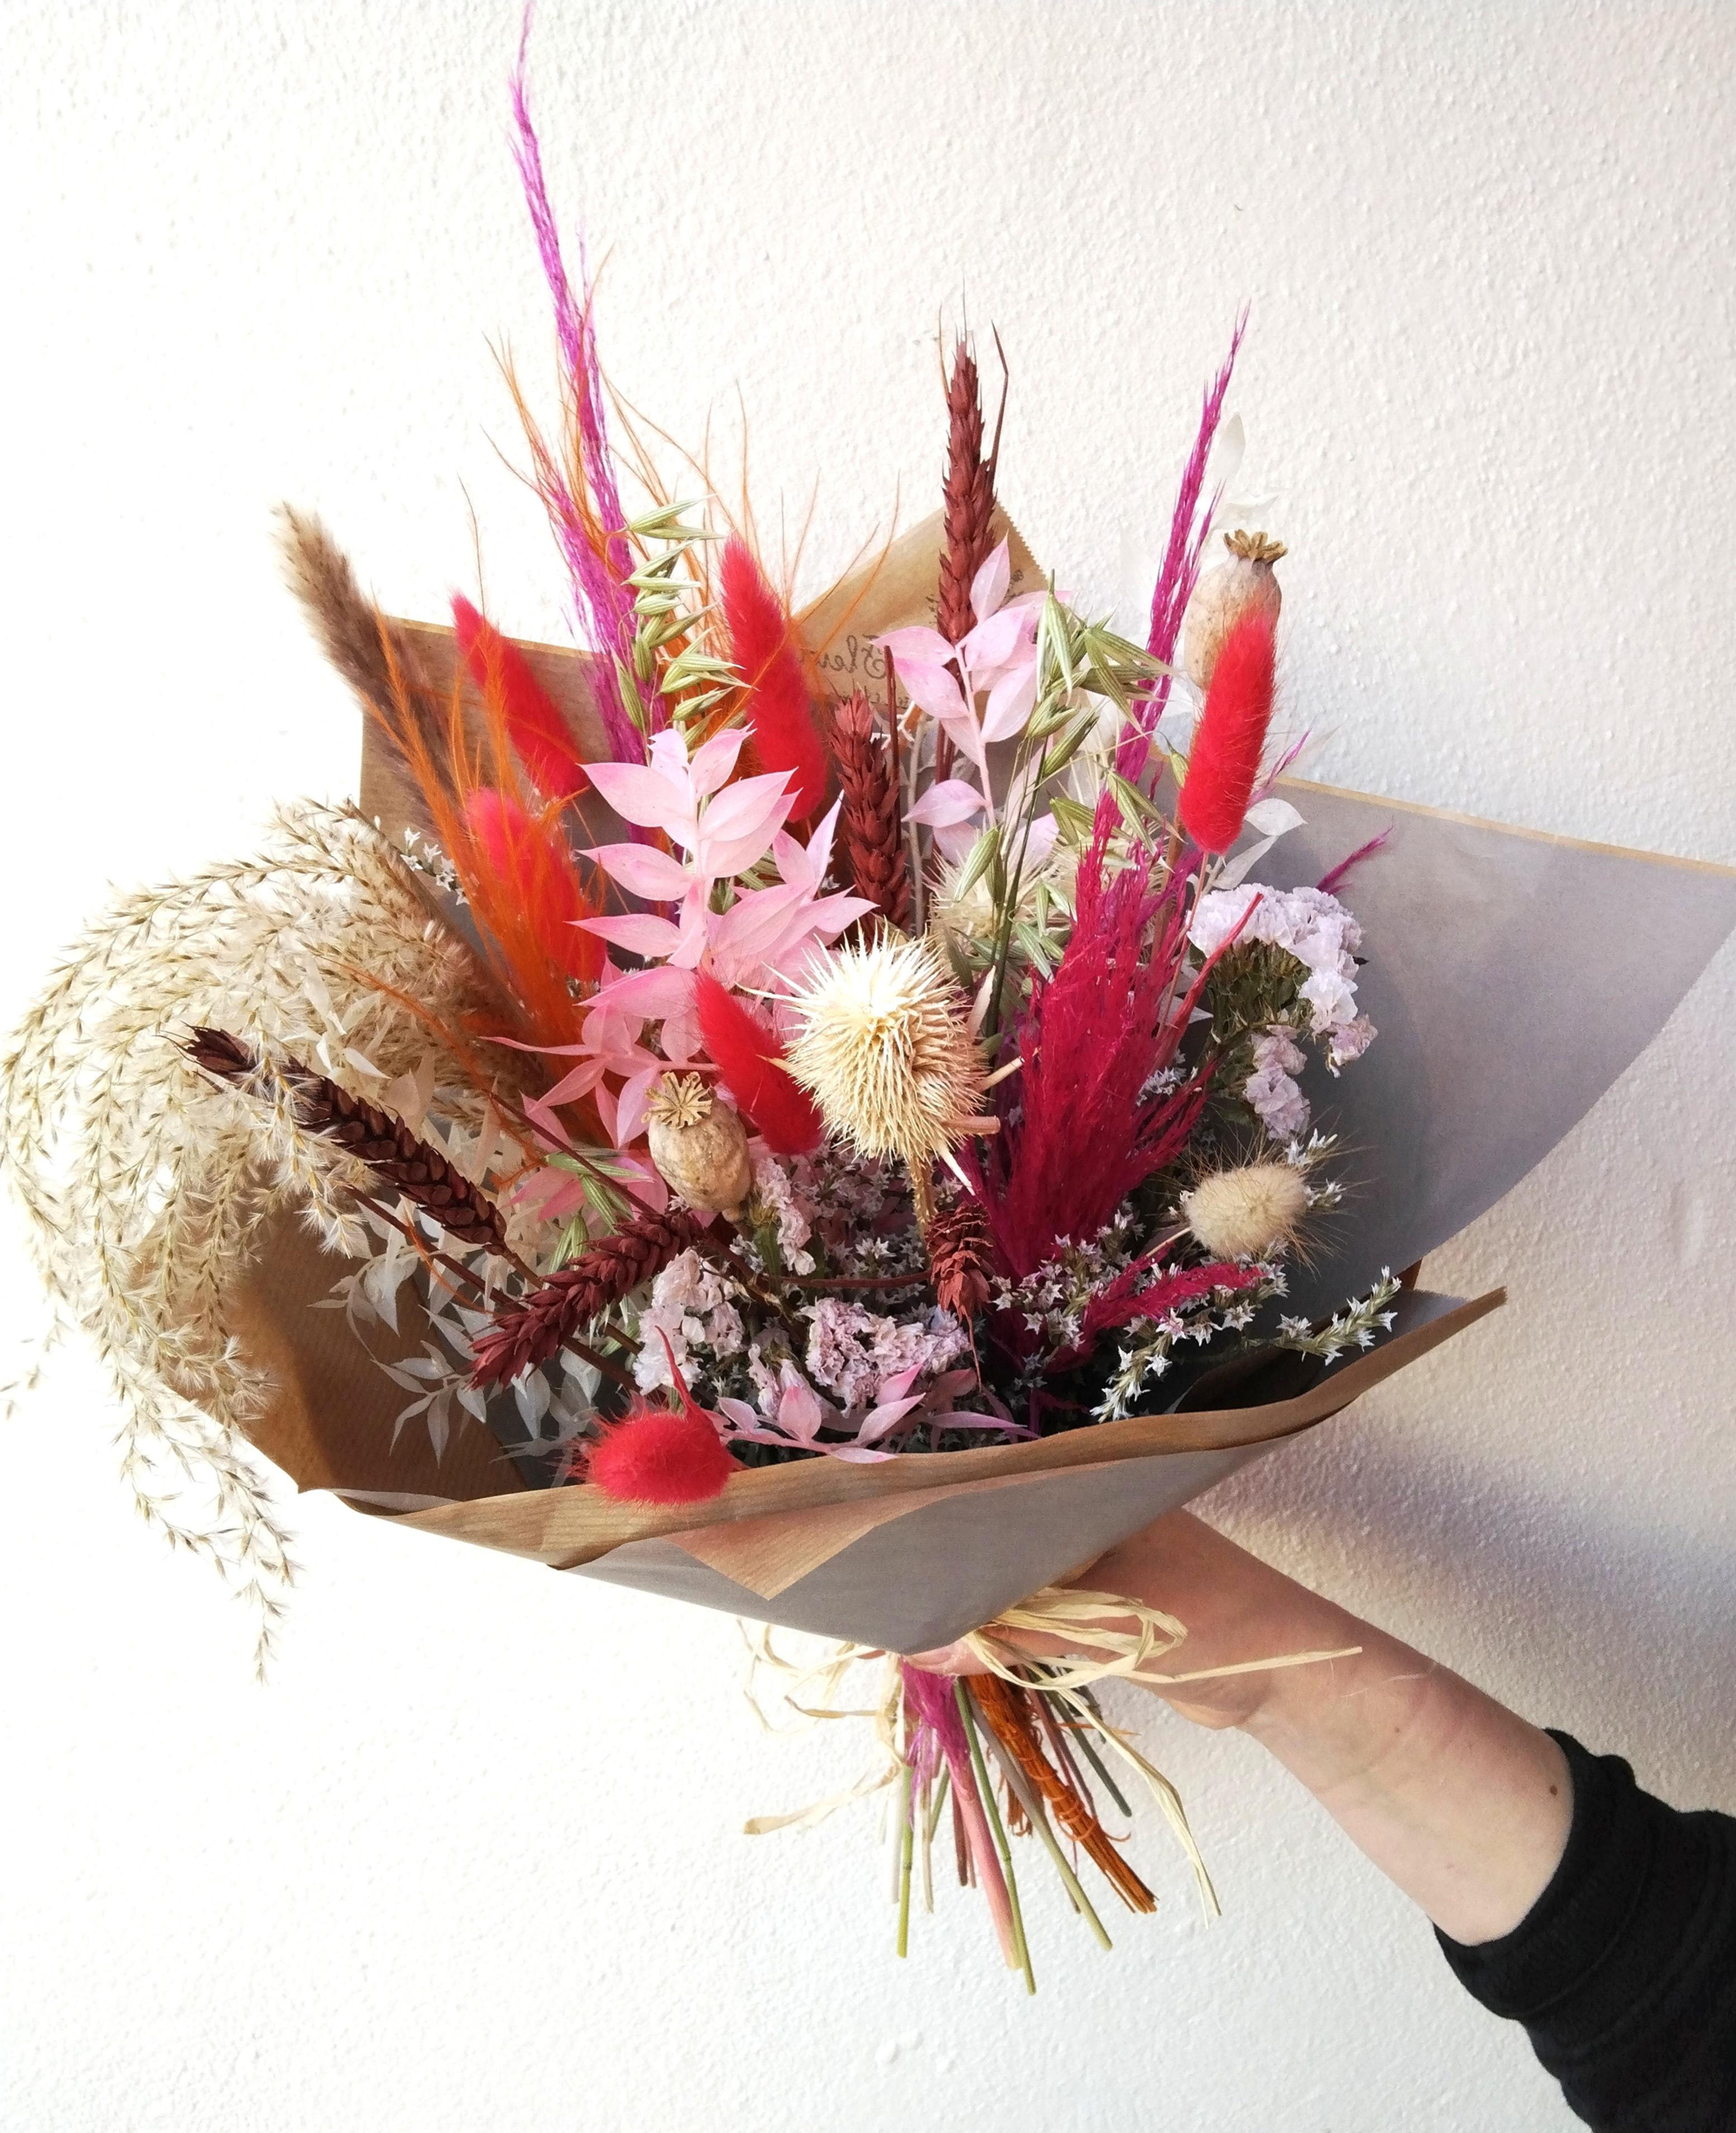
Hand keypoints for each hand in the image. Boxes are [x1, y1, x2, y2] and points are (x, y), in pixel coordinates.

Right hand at [906, 1508, 1359, 1728]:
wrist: (1289, 1677)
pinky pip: (1033, 1612)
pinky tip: (955, 1646)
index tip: (873, 1545)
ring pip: (1009, 1577)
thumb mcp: (1102, 1624)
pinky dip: (1001, 1630)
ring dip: (969, 1603)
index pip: (991, 1491)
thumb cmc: (1209, 1624)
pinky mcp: (1099, 1608)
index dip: (934, 1520)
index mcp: (1086, 1489)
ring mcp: (1091, 1561)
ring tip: (901, 1620)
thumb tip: (917, 1649)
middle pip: (993, 1536)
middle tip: (877, 1593)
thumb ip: (1011, 1634)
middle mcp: (1082, 1515)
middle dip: (942, 1567)